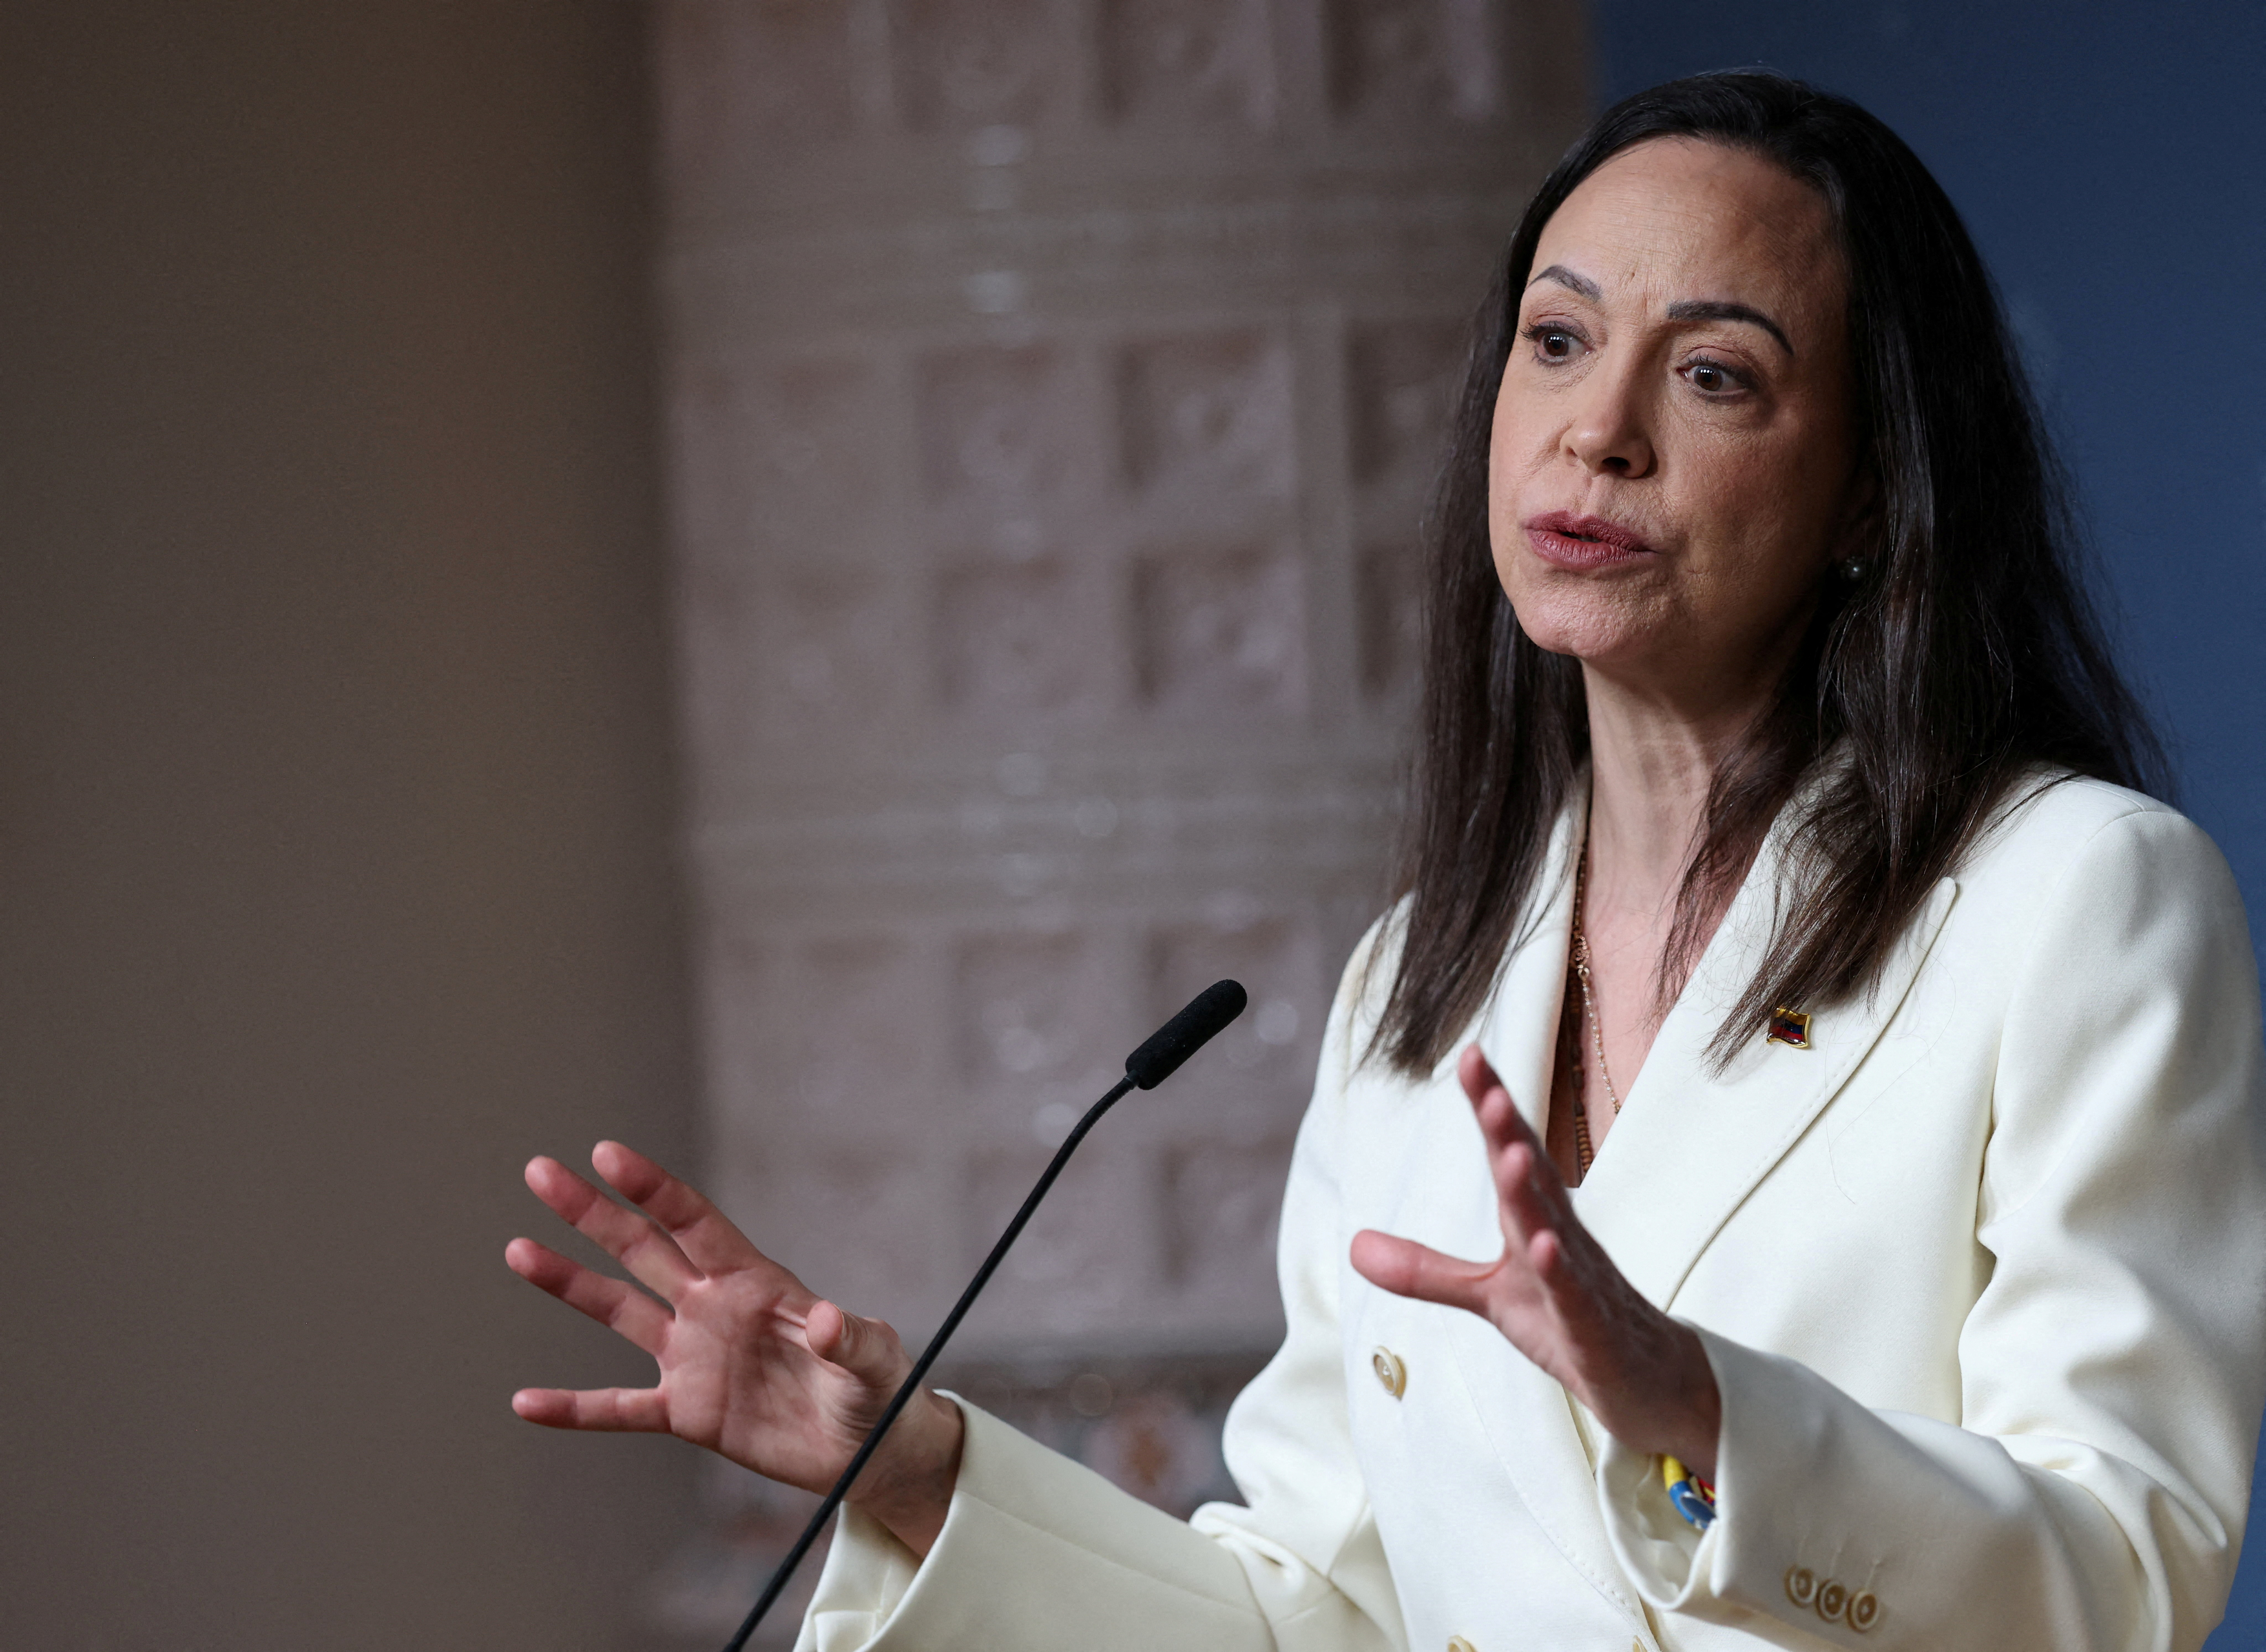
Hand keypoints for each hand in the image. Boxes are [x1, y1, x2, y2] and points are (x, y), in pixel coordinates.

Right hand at [505, 1142, 962, 1553]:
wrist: (867, 1448)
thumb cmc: (877, 1388)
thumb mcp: (873, 1359)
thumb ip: (850, 1338)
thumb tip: (826, 1320)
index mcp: (755, 1283)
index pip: (693, 1222)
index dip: (652, 1188)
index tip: (606, 1154)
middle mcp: (713, 1310)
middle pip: (642, 1250)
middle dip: (592, 1212)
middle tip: (541, 1171)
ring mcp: (694, 1359)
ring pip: (619, 1311)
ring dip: (570, 1283)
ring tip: (518, 1249)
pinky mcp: (687, 1412)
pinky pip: (619, 1409)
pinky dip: (573, 1408)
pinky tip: (527, 1402)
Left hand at [1349, 1045, 1721, 1478]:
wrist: (1648, 1384)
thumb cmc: (1569, 1323)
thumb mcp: (1489, 1296)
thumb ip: (1425, 1270)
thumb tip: (1352, 1246)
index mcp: (1537, 1222)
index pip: (1511, 1155)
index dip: (1493, 1106)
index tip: (1471, 1056)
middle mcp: (1564, 1239)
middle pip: (1534, 1178)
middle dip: (1510, 1132)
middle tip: (1487, 1087)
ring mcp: (1586, 1285)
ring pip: (1558, 1231)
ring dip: (1535, 1193)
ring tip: (1513, 1153)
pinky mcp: (1598, 1333)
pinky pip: (1578, 1300)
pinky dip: (1562, 1274)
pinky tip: (1546, 1248)